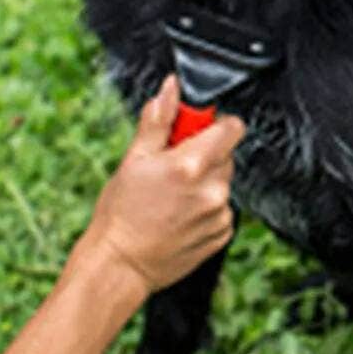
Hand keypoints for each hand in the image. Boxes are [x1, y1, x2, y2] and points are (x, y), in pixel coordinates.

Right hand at [78, 76, 240, 296]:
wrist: (120, 265)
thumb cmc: (121, 212)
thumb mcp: (134, 159)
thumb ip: (159, 120)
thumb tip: (172, 88)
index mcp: (191, 165)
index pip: (232, 128)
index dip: (215, 125)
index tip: (197, 131)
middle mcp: (212, 190)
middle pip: (226, 155)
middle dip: (204, 155)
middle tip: (172, 168)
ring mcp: (219, 215)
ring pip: (222, 183)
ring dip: (204, 183)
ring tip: (171, 198)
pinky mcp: (221, 235)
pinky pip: (222, 209)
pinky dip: (205, 208)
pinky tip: (179, 216)